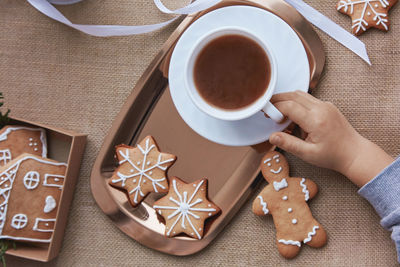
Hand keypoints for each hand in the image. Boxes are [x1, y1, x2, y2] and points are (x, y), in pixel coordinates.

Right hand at [269, 91, 392, 186]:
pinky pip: (308, 98)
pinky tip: (293, 116)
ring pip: (300, 94)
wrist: (354, 153)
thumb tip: (272, 136)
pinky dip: (296, 102)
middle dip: (277, 100)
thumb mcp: (308, 154)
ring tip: (278, 113)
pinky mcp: (327, 106)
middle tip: (268, 110)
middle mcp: (321, 108)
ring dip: (286, 100)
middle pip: (293, 95)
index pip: (289, 106)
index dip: (275, 109)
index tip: (267, 116)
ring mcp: (325, 105)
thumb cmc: (332, 155)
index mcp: (316, 120)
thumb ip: (288, 143)